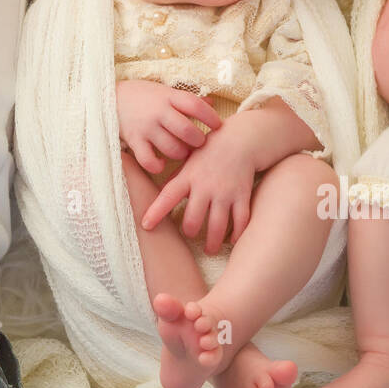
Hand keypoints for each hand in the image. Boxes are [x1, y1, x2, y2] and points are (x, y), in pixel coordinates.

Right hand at [116, 80, 221, 175]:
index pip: (196, 106)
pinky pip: (149, 160)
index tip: (218, 125)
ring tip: (183, 152)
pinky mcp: (134, 141)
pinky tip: (162, 163)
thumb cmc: (142, 95)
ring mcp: (146, 127)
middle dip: (198, 141)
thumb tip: (212, 102)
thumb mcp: (164, 91)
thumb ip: (186, 99)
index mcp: (169, 96)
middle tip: (199, 143)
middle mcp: (158, 112)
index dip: (211, 117)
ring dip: (182, 154)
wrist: (109, 97)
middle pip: (187, 130)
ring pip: (172, 148)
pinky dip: (158, 165)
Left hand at [140, 124, 258, 253]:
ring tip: (210, 248)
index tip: (146, 226)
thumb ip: (176, 179)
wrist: (241, 139)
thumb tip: (159, 196)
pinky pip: (240, 221)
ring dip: (212, 242)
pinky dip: (237, 234)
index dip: (156, 212)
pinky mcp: (242, 196)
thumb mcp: (189, 160)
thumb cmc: (210, 150)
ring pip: (217, 226)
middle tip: (190, 234)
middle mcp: (205, 186)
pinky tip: (231, 240)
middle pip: (193, 219)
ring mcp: (225, 192)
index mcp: (188, 177)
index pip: (168, 196)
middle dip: (190, 231)